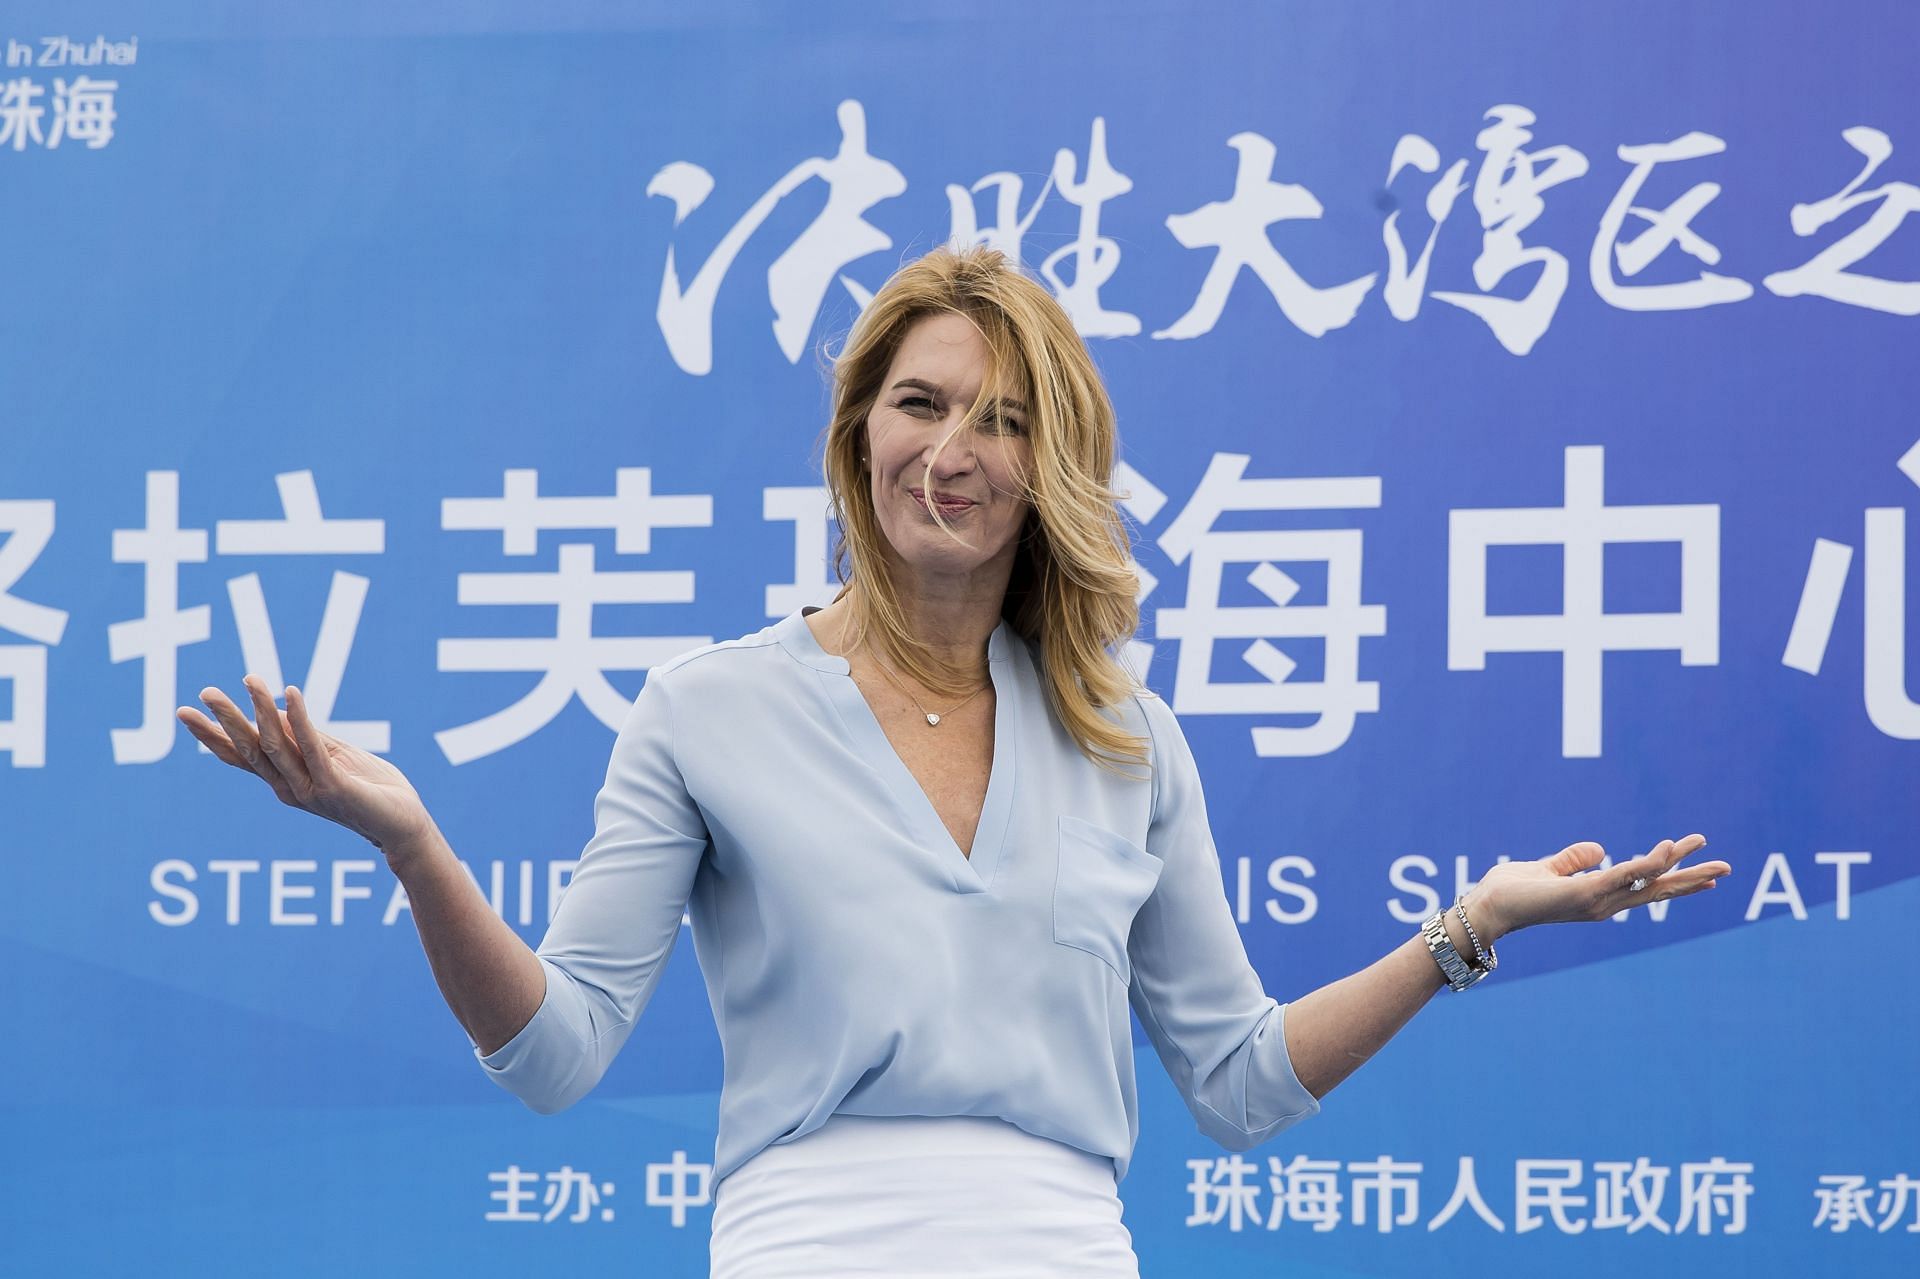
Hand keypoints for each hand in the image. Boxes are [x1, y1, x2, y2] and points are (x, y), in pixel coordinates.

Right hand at [176, 676, 437, 860]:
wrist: (405, 825)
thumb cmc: (372, 789)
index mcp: (286, 781)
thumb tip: (276, 709)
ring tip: (249, 681)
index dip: (214, 735)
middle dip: (225, 722)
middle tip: (202, 695)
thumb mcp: (335, 756)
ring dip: (261, 711)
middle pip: (250, 751)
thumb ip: (307, 737)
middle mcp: (289, 788)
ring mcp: (309, 790)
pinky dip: (301, 719)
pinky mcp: (334, 788)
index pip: (242, 755)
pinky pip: (313, 749)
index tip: (185, 713)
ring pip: (276, 746)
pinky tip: (291, 693)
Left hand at [1468, 834, 1729, 938]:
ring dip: (1677, 865)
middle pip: (1657, 888)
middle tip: (1726, 866)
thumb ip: (1572, 860)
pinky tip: (1666, 850)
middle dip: (1691, 877)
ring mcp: (1596, 900)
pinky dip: (1646, 864)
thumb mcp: (1548, 870)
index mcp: (1598, 896)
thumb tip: (1600, 848)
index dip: (1673, 875)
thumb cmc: (1513, 891)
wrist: (1487, 908)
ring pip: (1646, 881)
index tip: (1703, 870)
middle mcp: (1604, 903)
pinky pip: (1623, 876)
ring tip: (1705, 849)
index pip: (1644, 885)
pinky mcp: (1584, 893)